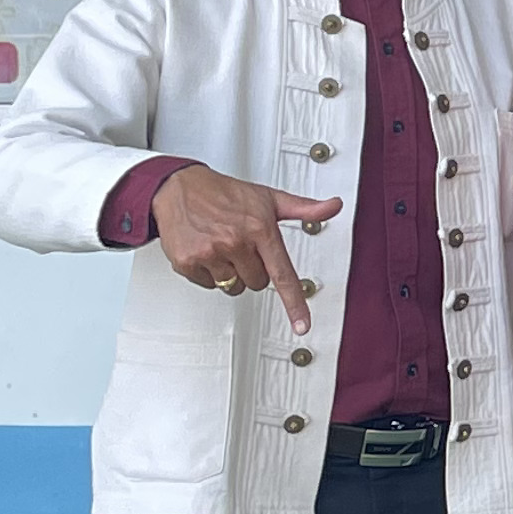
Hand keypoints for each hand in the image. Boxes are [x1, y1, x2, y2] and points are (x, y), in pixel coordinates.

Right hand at [153, 162, 339, 330]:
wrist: (179, 187)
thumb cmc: (225, 193)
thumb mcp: (268, 198)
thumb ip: (303, 208)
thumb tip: (333, 206)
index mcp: (260, 229)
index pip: (282, 274)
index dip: (294, 304)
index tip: (302, 326)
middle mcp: (235, 242)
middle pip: (257, 283)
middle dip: (253, 269)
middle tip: (243, 245)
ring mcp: (210, 254)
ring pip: (233, 287)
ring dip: (231, 272)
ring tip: (223, 246)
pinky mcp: (188, 262)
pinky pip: (208, 285)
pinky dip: (208, 273)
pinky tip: (206, 250)